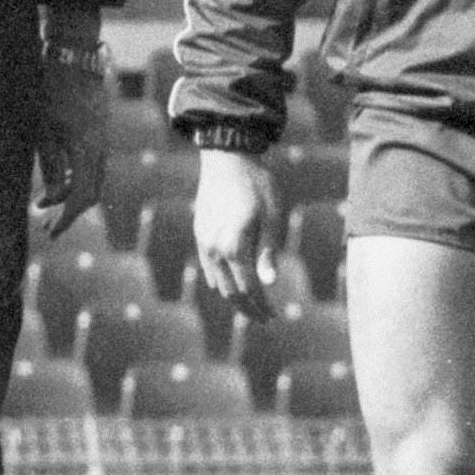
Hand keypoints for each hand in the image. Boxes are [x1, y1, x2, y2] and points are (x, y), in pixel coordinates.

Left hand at [34, 55, 108, 237]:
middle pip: (91, 192)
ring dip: (70, 194)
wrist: (74, 56)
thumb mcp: (42, 129)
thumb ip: (49, 164)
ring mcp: (102, 139)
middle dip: (69, 211)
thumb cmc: (52, 91)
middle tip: (46, 225)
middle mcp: (100, 148)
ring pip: (92, 178)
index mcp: (87, 150)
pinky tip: (55, 179)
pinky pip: (92, 164)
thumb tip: (52, 197)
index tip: (50, 232)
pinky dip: (75, 177)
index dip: (66, 218)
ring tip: (42, 203)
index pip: (81, 197)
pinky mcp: (99, 132)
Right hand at [194, 148, 279, 322]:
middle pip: (231, 291)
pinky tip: (229, 285)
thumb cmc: (257, 184)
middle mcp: (215, 248)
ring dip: (234, 298)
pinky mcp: (200, 233)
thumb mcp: (272, 216)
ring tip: (250, 305)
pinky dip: (219, 281)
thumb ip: (268, 252)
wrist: (227, 157)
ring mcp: (204, 241)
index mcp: (235, 246)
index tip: (274, 315)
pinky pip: (208, 267)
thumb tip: (269, 284)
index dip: (262, 305)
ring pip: (217, 282)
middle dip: (248, 308)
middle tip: (264, 317)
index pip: (249, 288)